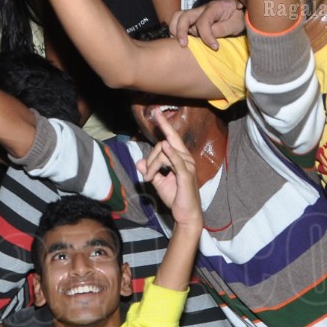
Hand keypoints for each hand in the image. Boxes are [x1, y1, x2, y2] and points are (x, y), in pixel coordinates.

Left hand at [136, 110, 200, 235]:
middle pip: (163, 145)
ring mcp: (187, 166)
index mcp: (180, 157)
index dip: (164, 124)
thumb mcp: (158, 182)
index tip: (156, 112)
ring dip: (153, 166)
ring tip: (151, 178)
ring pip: (164, 154)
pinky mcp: (186, 175)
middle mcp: (186, 158)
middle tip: (147, 175)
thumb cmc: (175, 197)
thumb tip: (139, 162)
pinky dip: (171, 154)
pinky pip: (177, 161)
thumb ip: (150, 170)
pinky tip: (166, 147)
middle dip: (151, 159)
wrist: (185, 214)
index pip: (171, 137)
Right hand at [169, 0, 244, 48]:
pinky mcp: (192, 18)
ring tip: (179, 43)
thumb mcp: (237, 23)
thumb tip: (210, 34)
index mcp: (214, 7)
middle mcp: (202, 8)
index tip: (215, 47)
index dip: (207, 36)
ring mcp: (195, 13)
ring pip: (178, 17)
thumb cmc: (238, 16)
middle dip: (181, 31)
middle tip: (184, 46)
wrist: (238, 10)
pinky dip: (175, 30)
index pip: (204, 21)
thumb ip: (224, 28)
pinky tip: (180, 41)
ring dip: (175, 30)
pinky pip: (178, 21)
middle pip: (184, 16)